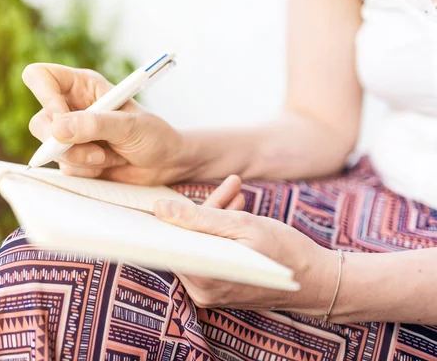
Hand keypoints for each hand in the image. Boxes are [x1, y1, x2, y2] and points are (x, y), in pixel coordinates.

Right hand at [23, 64, 196, 184]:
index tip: (62, 117)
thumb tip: (57, 129)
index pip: (40, 77)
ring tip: (108, 155)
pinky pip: (64, 168)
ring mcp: (70, 135)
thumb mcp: (129, 125)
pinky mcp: (74, 159)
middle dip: (60, 140)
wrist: (166, 164)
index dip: (44, 96)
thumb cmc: (153, 135)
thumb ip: (94, 124)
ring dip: (80, 157)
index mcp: (82, 86)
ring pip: (50, 149)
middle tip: (93, 149)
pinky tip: (107, 163)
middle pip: (39, 121)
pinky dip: (86, 170)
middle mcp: (71, 108)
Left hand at [154, 196, 334, 316]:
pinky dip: (221, 234)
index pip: (169, 244)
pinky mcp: (219, 287)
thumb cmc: (285, 251)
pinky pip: (211, 254)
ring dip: (216, 218)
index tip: (178, 195)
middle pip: (187, 242)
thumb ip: (198, 217)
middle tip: (231, 188)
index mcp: (203, 278)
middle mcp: (201, 291)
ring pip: (200, 245)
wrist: (318, 280)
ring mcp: (210, 292)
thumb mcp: (242, 225)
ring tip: (239, 195)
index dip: (173, 217)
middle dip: (205, 211)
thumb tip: (160, 210)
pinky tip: (237, 213)